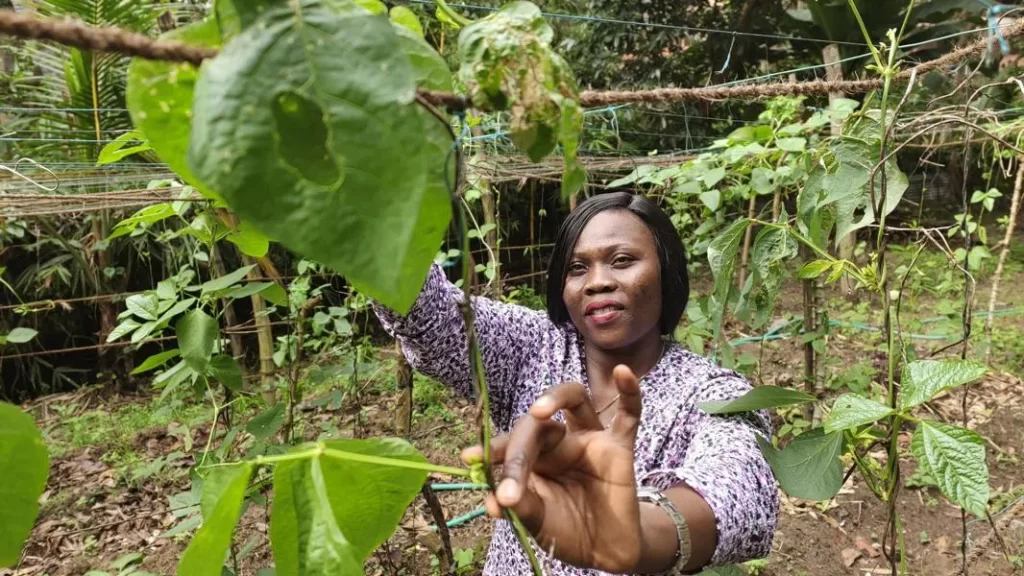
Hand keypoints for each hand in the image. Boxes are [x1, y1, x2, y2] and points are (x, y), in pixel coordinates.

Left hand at [460, 365, 645, 572]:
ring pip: (575, 400)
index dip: (493, 449)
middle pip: (538, 426)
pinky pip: (630, 414)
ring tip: (538, 411)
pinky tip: (623, 372)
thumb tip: (492, 502)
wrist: (606, 553)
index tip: (470, 458)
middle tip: (511, 473)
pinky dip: (629, 391)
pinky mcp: (620, 447)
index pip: (513, 444)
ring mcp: (590, 440)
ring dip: (556, 397)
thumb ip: (520, 506)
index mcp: (535, 458)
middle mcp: (560, 442)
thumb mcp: (538, 521)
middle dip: (519, 447)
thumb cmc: (566, 530)